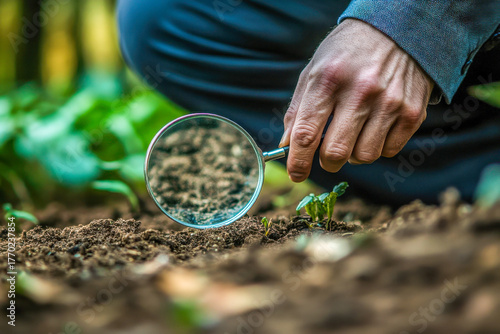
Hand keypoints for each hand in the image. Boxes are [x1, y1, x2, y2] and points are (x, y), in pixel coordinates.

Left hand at [280, 19, 433, 181]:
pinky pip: (389, 150)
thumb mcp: (314, 69)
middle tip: (326, 156)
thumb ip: (298, 109)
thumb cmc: (348, 52)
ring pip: (364, 156)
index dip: (298, 162)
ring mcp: (389, 103)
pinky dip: (377, 147)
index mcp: (328, 80)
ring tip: (354, 134)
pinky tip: (375, 127)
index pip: (306, 134)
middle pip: (335, 152)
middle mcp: (360, 92)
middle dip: (326, 162)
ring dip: (353, 154)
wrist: (399, 28)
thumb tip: (287, 146)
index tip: (296, 174)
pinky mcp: (412, 112)